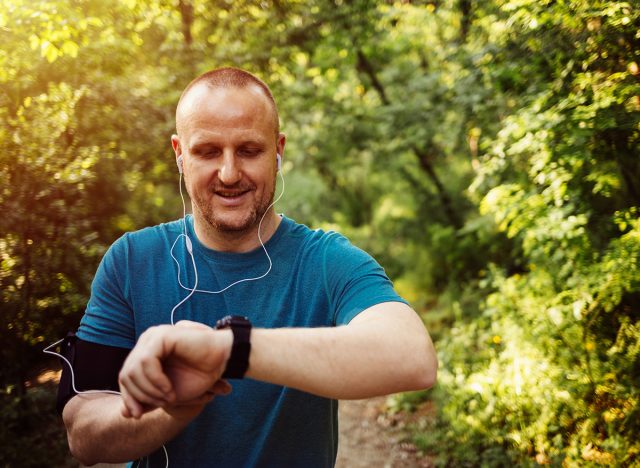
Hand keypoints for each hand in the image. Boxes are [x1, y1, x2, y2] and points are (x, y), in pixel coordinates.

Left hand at [118, 320, 232, 418]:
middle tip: (162, 403)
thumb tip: (124, 413)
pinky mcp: (162, 336)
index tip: (138, 415)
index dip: (129, 398)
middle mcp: (147, 342)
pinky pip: (146, 362)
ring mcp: (153, 337)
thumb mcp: (167, 395)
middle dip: (141, 396)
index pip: (125, 377)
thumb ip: (146, 401)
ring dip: (150, 390)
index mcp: (146, 353)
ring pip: (133, 370)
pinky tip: (168, 388)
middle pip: (126, 375)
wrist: (220, 363)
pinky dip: (155, 381)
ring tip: (168, 397)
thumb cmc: (197, 376)